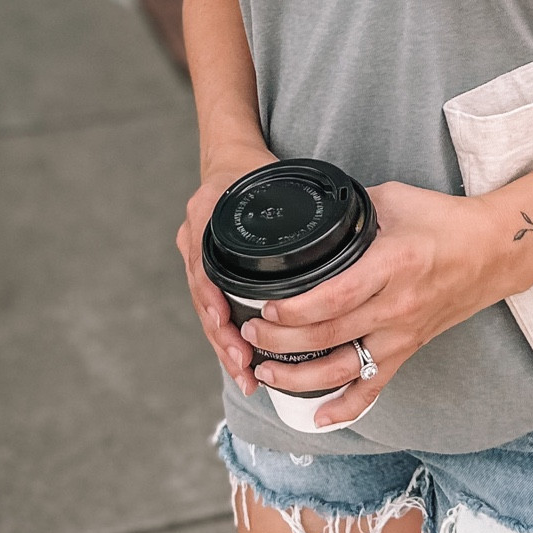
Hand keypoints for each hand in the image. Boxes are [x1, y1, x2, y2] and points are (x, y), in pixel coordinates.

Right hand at [176, 162, 271, 395]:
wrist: (228, 158)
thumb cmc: (254, 169)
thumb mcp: (269, 178)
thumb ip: (291, 199)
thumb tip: (337, 224)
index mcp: (206, 216)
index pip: (204, 266)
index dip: (215, 299)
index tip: (228, 324)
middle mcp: (195, 238)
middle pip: (204, 297)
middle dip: (223, 336)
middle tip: (244, 366)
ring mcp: (195, 255)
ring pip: (207, 309)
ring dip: (224, 344)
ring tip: (245, 375)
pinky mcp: (205, 270)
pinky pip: (212, 306)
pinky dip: (226, 334)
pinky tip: (242, 361)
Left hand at [238, 181, 505, 427]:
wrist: (493, 251)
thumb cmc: (444, 221)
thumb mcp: (395, 198)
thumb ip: (351, 209)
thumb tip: (312, 213)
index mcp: (391, 265)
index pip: (333, 297)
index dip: (294, 310)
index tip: (264, 308)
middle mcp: (395, 306)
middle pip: (328, 335)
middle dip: (281, 341)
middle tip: (248, 336)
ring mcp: (401, 334)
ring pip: (343, 368)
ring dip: (299, 377)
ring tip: (265, 372)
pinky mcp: (408, 350)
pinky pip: (374, 387)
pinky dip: (346, 406)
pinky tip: (318, 415)